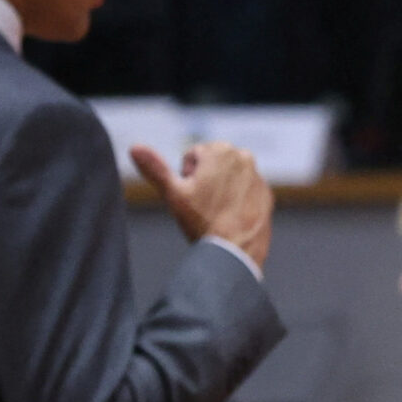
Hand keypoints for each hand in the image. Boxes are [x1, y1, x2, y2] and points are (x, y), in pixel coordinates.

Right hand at [130, 141, 273, 268]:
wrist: (235, 253)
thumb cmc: (203, 223)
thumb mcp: (173, 194)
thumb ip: (155, 168)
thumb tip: (134, 148)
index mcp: (220, 151)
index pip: (193, 156)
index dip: (187, 177)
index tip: (191, 195)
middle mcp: (243, 157)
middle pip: (212, 164)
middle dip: (205, 180)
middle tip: (202, 205)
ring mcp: (257, 176)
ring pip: (229, 178)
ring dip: (221, 190)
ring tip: (215, 213)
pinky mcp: (266, 194)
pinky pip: (245, 192)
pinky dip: (237, 202)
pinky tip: (230, 218)